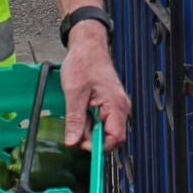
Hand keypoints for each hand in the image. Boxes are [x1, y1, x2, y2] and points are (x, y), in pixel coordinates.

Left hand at [59, 26, 130, 148]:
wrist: (88, 45)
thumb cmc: (84, 62)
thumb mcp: (74, 93)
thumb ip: (75, 119)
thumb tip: (72, 141)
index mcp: (115, 105)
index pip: (115, 138)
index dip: (98, 146)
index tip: (81, 144)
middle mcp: (120, 107)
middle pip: (111, 137)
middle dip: (92, 138)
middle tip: (74, 129)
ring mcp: (115, 106)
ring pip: (105, 130)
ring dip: (89, 129)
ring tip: (77, 113)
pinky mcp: (109, 104)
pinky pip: (102, 121)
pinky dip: (90, 121)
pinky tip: (81, 111)